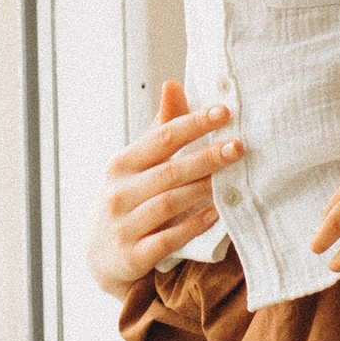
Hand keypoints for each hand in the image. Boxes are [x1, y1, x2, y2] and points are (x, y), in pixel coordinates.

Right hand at [87, 82, 239, 294]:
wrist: (100, 255)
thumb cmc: (127, 200)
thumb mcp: (136, 165)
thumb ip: (159, 129)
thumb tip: (173, 84)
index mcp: (122, 165)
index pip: (162, 138)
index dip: (194, 123)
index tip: (225, 112)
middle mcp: (118, 192)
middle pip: (169, 171)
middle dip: (206, 158)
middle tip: (239, 147)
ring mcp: (123, 225)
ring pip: (168, 204)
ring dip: (202, 191)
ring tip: (233, 182)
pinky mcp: (132, 256)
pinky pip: (167, 239)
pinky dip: (193, 226)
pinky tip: (217, 216)